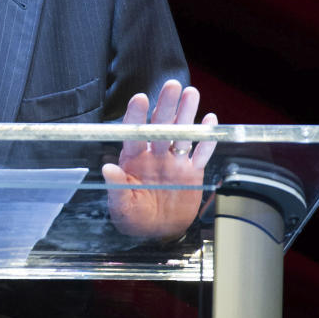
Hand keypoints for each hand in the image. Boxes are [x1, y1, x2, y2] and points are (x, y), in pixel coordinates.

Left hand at [101, 79, 217, 238]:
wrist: (156, 233)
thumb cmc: (133, 217)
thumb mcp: (121, 207)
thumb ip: (116, 187)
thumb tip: (107, 168)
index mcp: (133, 159)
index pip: (134, 133)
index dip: (136, 115)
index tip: (139, 98)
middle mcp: (154, 155)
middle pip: (161, 125)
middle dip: (166, 105)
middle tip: (172, 85)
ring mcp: (173, 161)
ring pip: (181, 133)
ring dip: (187, 114)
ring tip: (191, 93)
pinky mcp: (191, 171)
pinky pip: (200, 153)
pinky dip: (206, 140)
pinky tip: (210, 122)